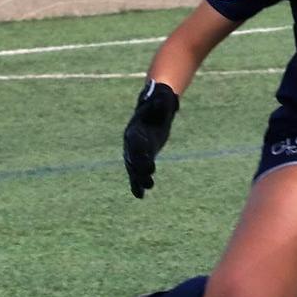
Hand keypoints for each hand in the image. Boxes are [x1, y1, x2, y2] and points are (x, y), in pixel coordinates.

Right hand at [122, 80, 177, 198]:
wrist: (154, 110)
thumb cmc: (158, 104)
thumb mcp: (161, 101)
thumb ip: (161, 103)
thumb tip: (164, 100)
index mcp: (135, 129)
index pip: (136, 141)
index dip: (140, 149)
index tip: (146, 158)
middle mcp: (132, 143)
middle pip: (134, 157)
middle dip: (140, 166)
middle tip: (149, 176)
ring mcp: (135, 152)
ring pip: (135, 168)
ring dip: (140, 178)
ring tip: (148, 187)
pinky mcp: (142, 158)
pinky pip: (137, 173)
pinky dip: (137, 184)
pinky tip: (140, 195)